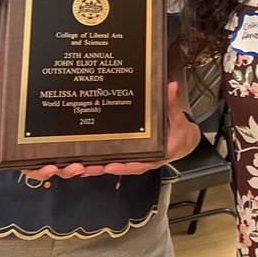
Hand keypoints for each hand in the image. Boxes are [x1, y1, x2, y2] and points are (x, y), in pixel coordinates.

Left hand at [24, 80, 201, 181]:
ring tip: (76, 166)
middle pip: (119, 167)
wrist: (181, 142)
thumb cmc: (178, 133)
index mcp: (154, 155)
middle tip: (84, 168)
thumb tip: (171, 87)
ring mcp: (132, 158)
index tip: (110, 166)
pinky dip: (97, 162)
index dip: (124, 166)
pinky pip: (111, 160)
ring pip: (111, 166)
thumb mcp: (177, 120)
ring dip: (94, 168)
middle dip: (101, 169)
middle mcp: (140, 160)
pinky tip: (82, 160)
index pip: (138, 164)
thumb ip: (172, 104)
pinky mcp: (126, 155)